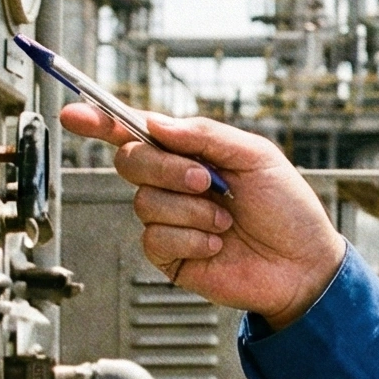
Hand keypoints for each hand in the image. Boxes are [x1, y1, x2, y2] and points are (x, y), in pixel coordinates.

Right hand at [58, 103, 345, 326]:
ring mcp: (170, 219)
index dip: (103, 122)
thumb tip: (157, 122)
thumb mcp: (255, 156)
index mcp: (192, 153)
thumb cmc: (288, 210)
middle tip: (205, 180)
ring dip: (191, 210)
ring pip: (144, 202)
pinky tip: (217, 244)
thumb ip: (205, 134)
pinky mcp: (169, 255)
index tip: (76, 113)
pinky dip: (191, 238)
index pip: (138, 131)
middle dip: (166, 168)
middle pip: (131, 161)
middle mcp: (175, 183)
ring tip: (226, 221)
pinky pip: (155, 238)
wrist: (303, 265)